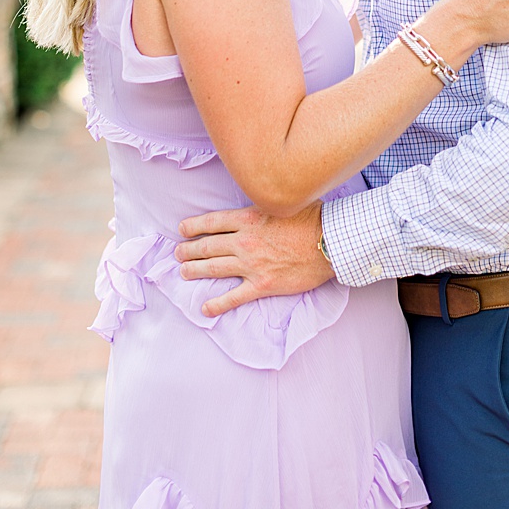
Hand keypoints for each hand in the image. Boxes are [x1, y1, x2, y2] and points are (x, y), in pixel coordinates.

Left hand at [175, 203, 331, 316]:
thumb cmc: (312, 219)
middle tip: (178, 254)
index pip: (211, 222)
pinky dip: (217, 304)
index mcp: (247, 218)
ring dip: (195, 270)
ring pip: (214, 268)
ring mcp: (252, 264)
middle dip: (188, 250)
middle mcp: (244, 241)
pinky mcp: (263, 284)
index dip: (192, 227)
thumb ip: (262, 204)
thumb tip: (256, 200)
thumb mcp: (281, 203)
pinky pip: (234, 297)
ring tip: (183, 272)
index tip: (182, 230)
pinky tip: (205, 308)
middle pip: (207, 246)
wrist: (330, 243)